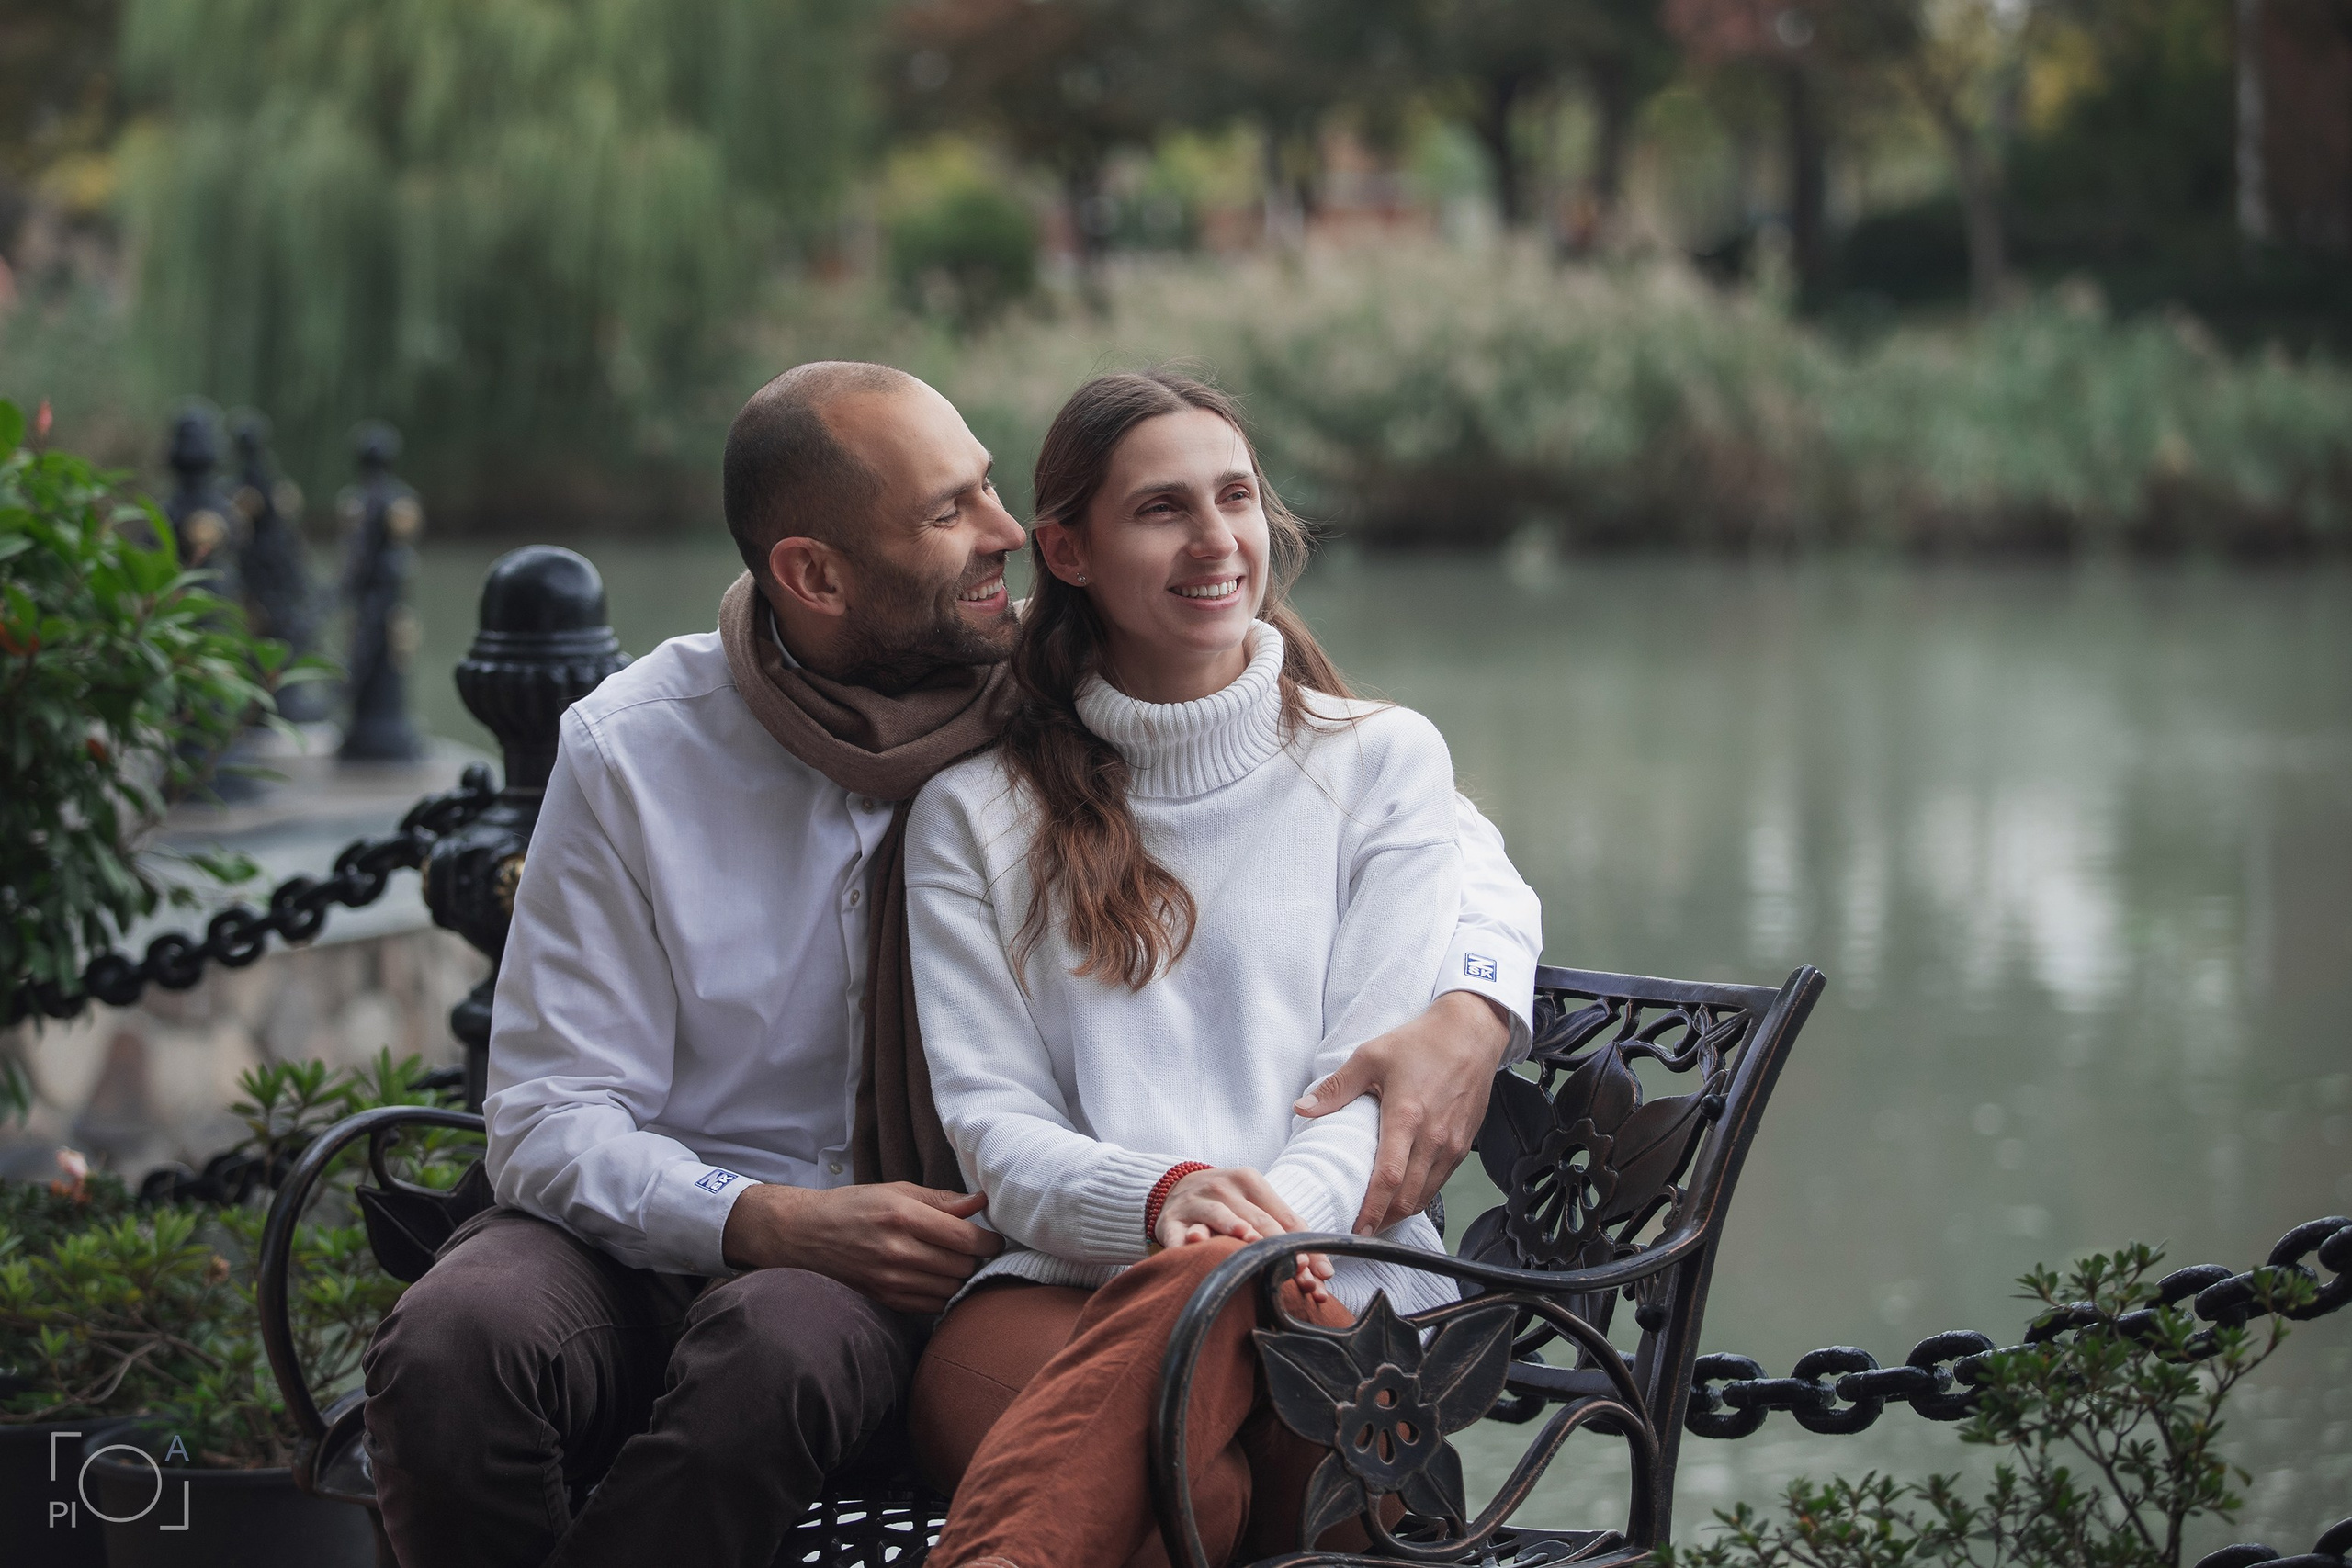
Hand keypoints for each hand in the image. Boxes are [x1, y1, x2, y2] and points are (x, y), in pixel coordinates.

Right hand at [720, 1181, 1001, 1313]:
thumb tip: (980, 1203)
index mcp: (903, 1217)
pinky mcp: (884, 1300)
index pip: (966, 1239)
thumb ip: (942, 1199)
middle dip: (976, 1259)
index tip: (992, 1238)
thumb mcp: (896, 1191)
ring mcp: (889, 1281)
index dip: (989, 1241)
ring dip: (960, 1278)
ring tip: (954, 1263)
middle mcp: (897, 1252)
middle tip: (973, 1249)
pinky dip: (941, 1294)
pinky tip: (935, 1279)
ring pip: (950, 1289)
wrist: (805, 1235)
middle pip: (962, 1267)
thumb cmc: (853, 1207)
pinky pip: (931, 1306)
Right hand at [1156, 1166, 1334, 1303]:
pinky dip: (1183, 1242)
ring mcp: (1195, 1201)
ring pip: (1218, 1216)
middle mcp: (1223, 1187)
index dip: (1302, 1247)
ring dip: (1233, 1228)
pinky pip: (1176, 1233)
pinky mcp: (1170, 1219)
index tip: (1316, 1276)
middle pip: (1257, 1222)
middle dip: (1278, 1252)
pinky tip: (1192, 1249)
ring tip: (1247, 1241)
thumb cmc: (1229, 1203)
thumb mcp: (1256, 1206)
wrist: (1178, 1186)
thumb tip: (1323, 1274)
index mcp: (1250, 1181)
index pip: (1283, 1218)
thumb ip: (1288, 1234)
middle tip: (1295, 1278)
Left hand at [1294, 989, 1511, 1234]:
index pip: (1389, 1178)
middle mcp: (1433, 1137)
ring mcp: (1452, 1144)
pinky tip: (1402, 1196)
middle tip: (1358, 1230)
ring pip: (1425, 1195)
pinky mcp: (1462, 1145)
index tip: (1355, 1228)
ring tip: (1376, 1218)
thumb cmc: (1422, 1042)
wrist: (1471, 1033)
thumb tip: (1302, 1108)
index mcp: (1406, 1116)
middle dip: (1382, 1220)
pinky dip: (1419, 1196)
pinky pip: (1439, 1183)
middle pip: (1407, 1197)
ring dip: (1400, 1212)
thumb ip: (1336, 1088)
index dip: (1371, 1209)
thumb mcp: (1371, 1056)